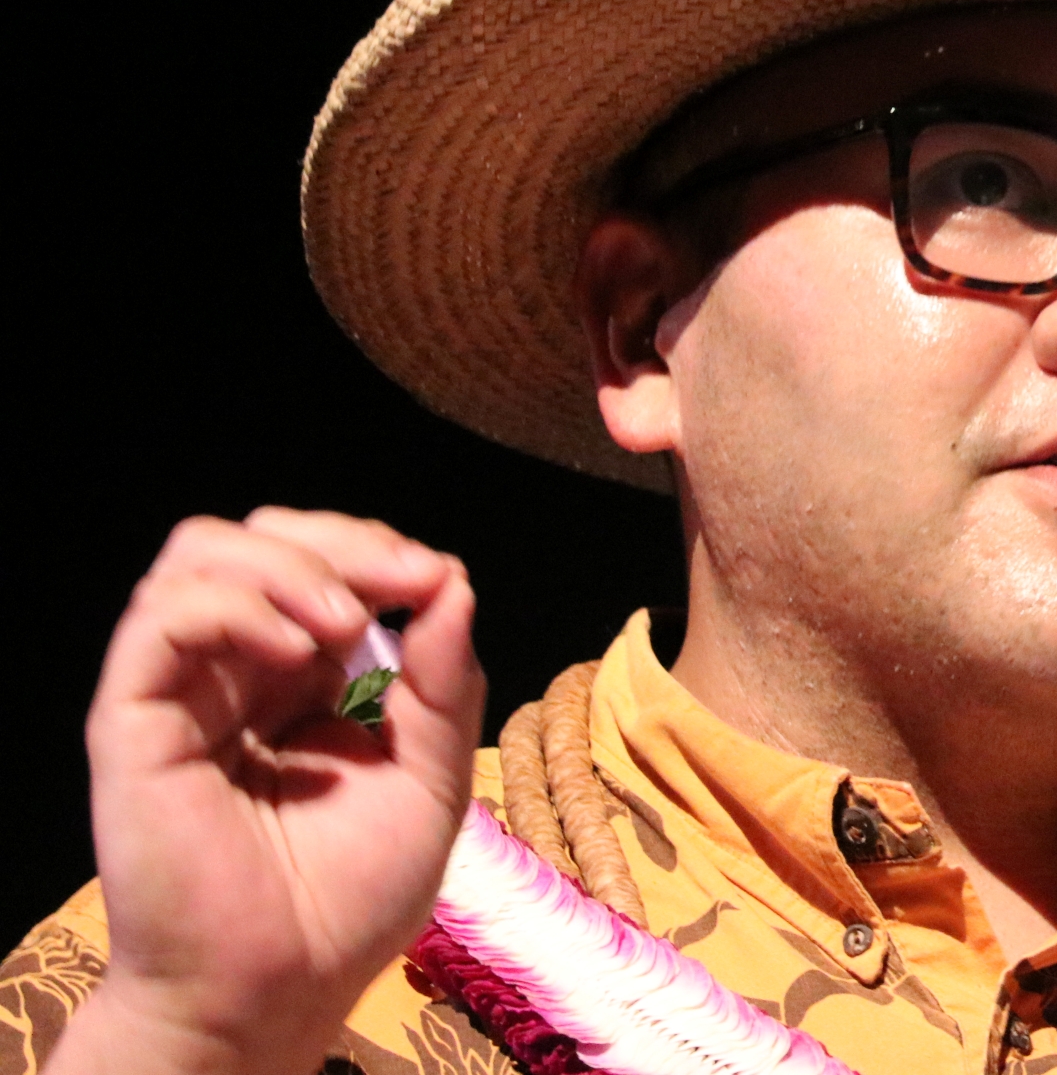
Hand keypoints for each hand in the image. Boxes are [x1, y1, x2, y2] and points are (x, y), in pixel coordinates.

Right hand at [54, 509, 483, 1074]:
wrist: (278, 990)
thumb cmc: (348, 898)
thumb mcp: (432, 777)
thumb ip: (446, 682)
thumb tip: (451, 580)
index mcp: (300, 679)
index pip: (320, 563)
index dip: (377, 550)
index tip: (432, 581)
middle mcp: (233, 672)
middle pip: (258, 537)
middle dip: (338, 540)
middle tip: (397, 583)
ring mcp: (181, 692)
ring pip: (200, 554)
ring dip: (290, 565)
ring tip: (347, 625)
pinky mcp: (134, 721)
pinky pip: (162, 617)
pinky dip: (238, 605)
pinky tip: (297, 653)